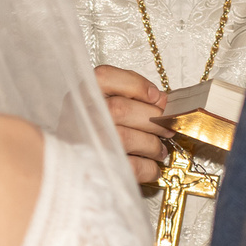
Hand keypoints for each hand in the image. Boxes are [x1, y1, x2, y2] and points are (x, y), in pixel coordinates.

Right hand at [94, 64, 169, 186]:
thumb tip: (161, 100)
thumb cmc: (98, 131)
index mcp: (83, 95)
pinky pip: (130, 166)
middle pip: (120, 109)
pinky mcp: (98, 168)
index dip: (135, 84)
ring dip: (152, 145)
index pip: (104, 77)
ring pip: (125, 138)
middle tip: (168, 127)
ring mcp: (88, 143)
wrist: (77, 167)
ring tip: (160, 150)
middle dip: (153, 119)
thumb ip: (131, 96)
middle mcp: (82, 116)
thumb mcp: (106, 105)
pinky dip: (149, 168)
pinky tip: (153, 167)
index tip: (156, 96)